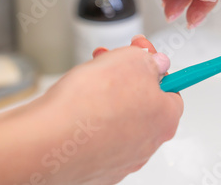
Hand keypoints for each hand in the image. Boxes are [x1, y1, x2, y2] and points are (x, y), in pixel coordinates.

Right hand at [44, 35, 180, 183]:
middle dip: (127, 77)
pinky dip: (89, 120)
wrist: (48, 140)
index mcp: (165, 117)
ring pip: (119, 118)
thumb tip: (156, 64)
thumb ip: (150, 60)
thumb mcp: (133, 59)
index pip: (172, 88)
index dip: (154, 66)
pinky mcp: (94, 168)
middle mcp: (148, 143)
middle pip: (144, 102)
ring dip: (108, 96)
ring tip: (88, 80)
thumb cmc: (93, 102)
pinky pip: (97, 137)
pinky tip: (76, 108)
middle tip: (110, 62)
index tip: (141, 54)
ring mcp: (121, 159)